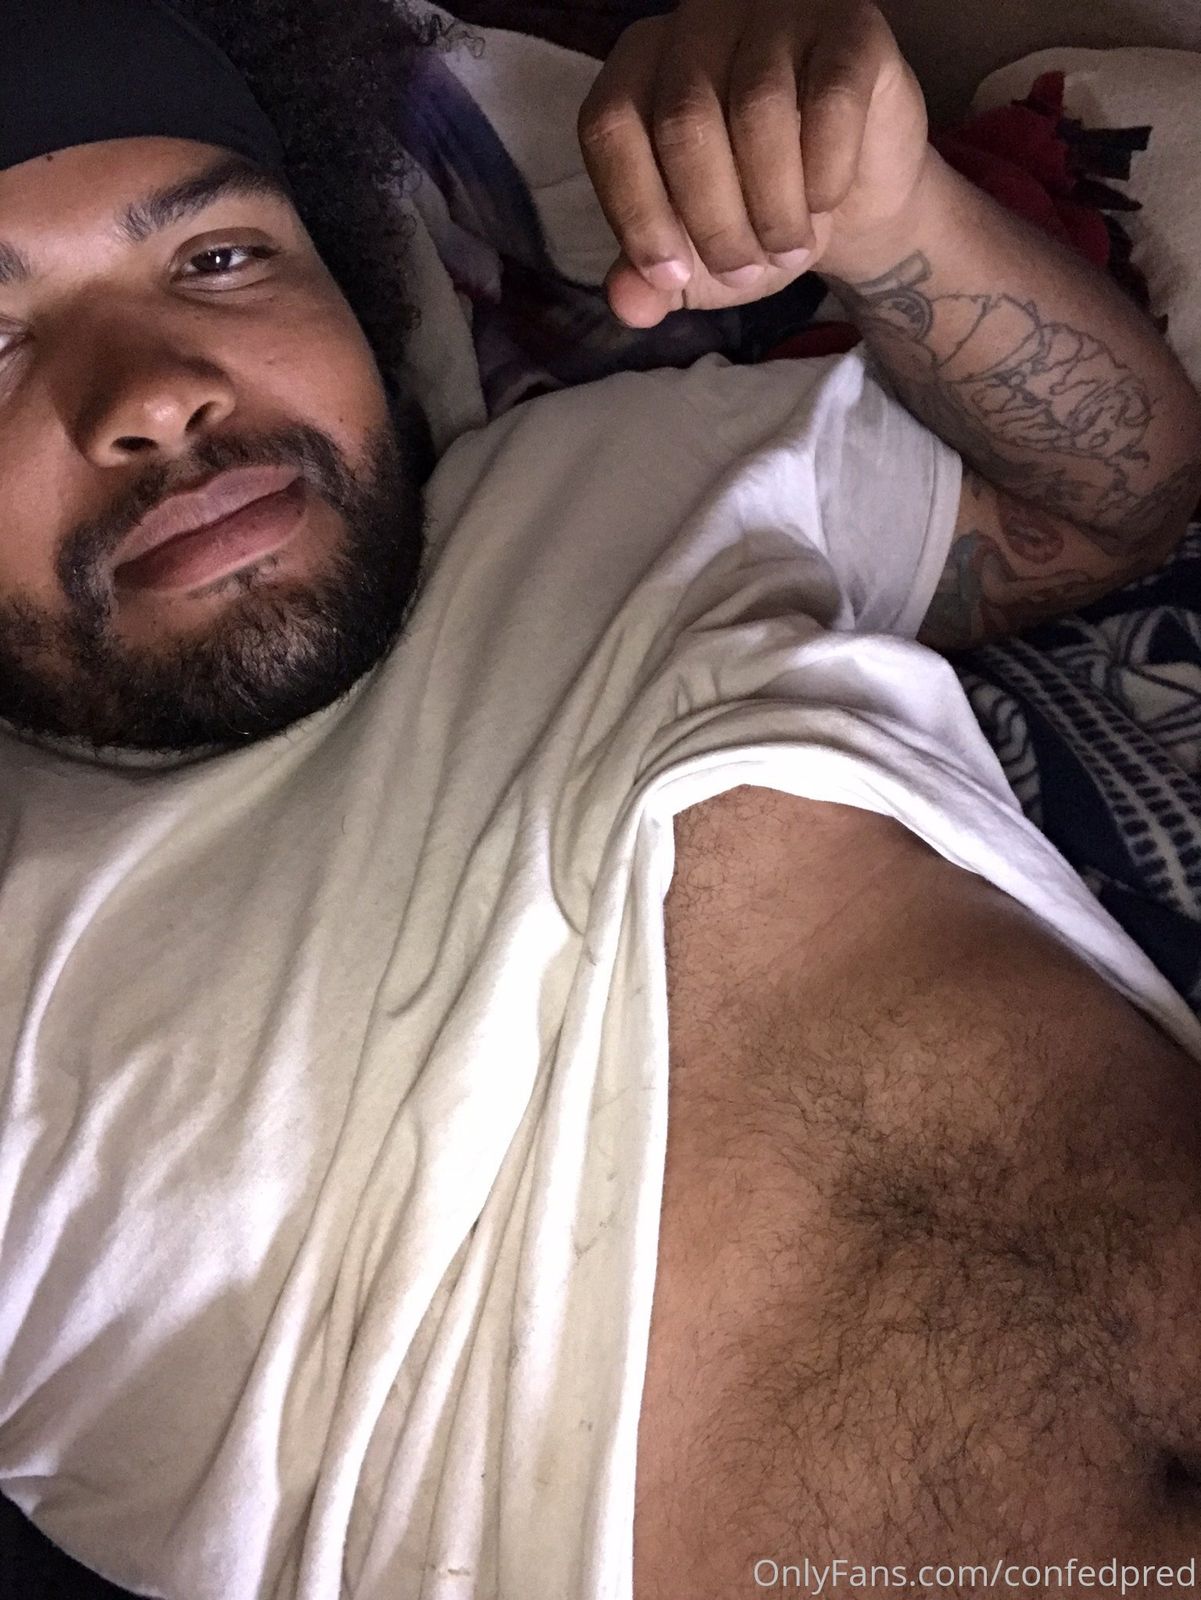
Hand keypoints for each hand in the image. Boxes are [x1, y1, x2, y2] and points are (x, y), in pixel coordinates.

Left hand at [577, 0, 930, 325]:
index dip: (636, 211)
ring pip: (756, 110)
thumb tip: (627, 304)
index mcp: (640, 68)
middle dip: (714, 223)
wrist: (852, 197)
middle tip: (743, 272)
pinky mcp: (849, 27)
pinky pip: (830, 100)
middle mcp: (698, 23)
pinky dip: (826, 173)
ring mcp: (775, 12)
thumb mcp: (695, 261)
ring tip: (788, 250)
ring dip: (773, 208)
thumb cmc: (756, 213)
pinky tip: (826, 202)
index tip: (672, 277)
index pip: (609, 126)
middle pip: (684, 123)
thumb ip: (650, 280)